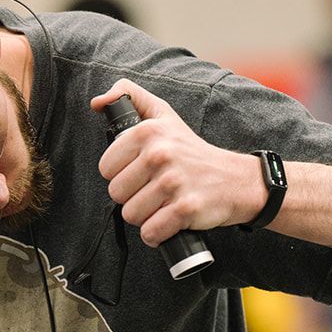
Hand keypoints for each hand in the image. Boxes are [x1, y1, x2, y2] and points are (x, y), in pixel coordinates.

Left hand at [90, 80, 265, 245]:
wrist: (235, 179)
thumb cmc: (191, 151)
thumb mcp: (162, 115)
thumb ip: (129, 97)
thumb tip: (97, 102)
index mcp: (148, 131)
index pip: (106, 167)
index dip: (121, 173)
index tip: (140, 172)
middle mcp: (159, 154)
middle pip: (116, 193)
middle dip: (132, 196)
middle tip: (153, 189)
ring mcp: (173, 182)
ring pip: (130, 215)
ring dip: (145, 216)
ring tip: (162, 203)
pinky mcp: (185, 209)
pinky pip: (151, 233)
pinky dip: (157, 234)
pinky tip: (169, 221)